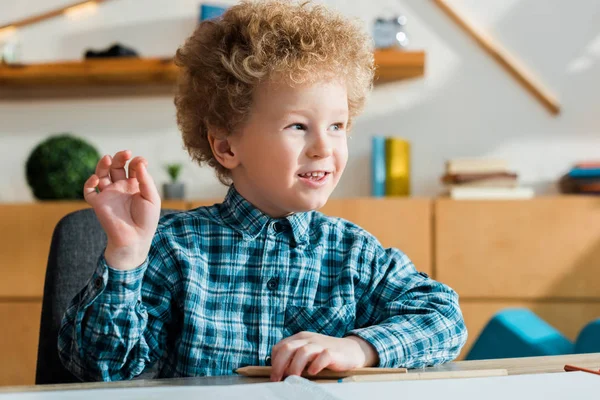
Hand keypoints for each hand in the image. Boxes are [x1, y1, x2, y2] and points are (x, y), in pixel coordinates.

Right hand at [83, 150, 160, 269]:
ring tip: (108, 158)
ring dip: (103, 165)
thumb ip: (146, 180)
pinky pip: (89, 191)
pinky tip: (96, 179)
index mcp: (135, 185)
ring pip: (102, 174)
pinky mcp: (98, 203)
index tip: (142, 162)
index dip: (137, 161)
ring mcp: (109, 195)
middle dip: (120, 158)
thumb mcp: (152, 198)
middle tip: (125, 153)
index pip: (133, 167)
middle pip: (116, 167)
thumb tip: (139, 162)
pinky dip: (89, 183)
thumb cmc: (146, 220)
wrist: (135, 239)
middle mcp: (121, 188)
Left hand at [269, 332, 378, 381]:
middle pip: (288, 348)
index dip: (274, 361)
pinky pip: (323, 356)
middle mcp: (308, 339)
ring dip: (295, 366)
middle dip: (279, 365)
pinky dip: (316, 365)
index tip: (275, 375)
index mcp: (300, 338)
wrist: (351, 350)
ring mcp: (321, 345)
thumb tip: (279, 372)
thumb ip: (294, 357)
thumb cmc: (325, 354)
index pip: (280, 347)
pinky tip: (313, 372)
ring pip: (303, 351)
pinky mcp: (333, 352)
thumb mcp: (308, 352)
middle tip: (277, 380)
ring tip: (294, 378)